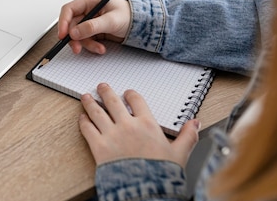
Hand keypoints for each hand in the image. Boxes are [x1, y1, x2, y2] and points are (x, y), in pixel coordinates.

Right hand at [58, 0, 130, 54]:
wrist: (141, 25)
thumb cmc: (130, 16)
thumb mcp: (111, 20)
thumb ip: (92, 26)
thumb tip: (74, 32)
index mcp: (91, 1)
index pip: (69, 9)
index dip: (63, 22)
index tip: (62, 34)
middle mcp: (88, 11)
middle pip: (72, 25)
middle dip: (74, 38)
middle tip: (77, 48)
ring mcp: (90, 21)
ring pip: (78, 35)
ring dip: (85, 44)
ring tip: (98, 49)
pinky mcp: (94, 31)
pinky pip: (86, 40)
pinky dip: (91, 46)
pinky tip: (101, 48)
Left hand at [79, 84, 199, 166]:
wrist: (145, 191)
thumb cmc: (161, 174)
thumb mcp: (179, 154)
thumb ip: (187, 136)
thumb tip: (195, 123)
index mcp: (147, 124)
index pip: (136, 100)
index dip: (130, 94)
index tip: (127, 93)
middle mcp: (127, 125)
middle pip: (112, 101)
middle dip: (105, 91)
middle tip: (101, 86)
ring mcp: (111, 134)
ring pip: (96, 112)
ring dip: (89, 102)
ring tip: (85, 97)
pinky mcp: (98, 146)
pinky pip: (87, 129)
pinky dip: (83, 121)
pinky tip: (82, 118)